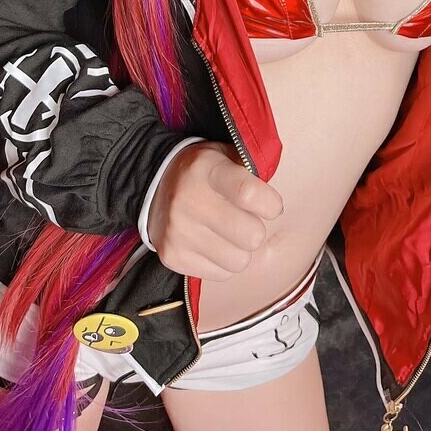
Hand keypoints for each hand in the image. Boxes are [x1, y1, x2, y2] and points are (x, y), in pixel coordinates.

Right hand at [146, 140, 284, 279]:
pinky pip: (220, 275)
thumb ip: (253, 172)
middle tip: (246, 220)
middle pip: (250, 235)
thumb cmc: (204, 172)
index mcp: (207, 169)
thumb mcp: (226, 156)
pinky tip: (213, 244)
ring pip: (238, 261)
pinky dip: (223, 263)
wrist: (153, 183)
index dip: (271, 205)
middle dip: (255, 230)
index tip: (271, 206)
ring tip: (229, 234)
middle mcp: (189, 200)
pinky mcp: (172, 256)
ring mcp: (178, 231)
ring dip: (241, 250)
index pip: (249, 194)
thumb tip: (278, 205)